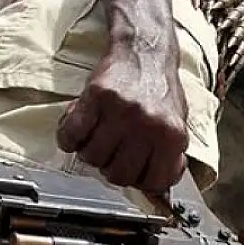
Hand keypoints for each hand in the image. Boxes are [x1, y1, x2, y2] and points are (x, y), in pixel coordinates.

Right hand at [56, 43, 189, 193]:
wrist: (146, 50)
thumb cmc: (159, 91)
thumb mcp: (175, 125)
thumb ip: (168, 158)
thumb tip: (158, 193)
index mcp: (173, 136)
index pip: (152, 183)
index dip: (139, 182)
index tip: (133, 173)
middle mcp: (149, 125)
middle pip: (118, 175)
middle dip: (111, 169)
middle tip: (111, 154)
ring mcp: (123, 111)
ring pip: (93, 157)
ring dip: (89, 153)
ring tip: (95, 138)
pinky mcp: (97, 96)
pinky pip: (73, 134)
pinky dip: (68, 138)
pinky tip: (75, 132)